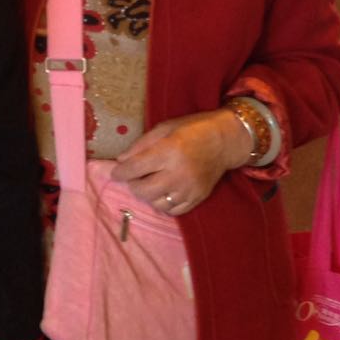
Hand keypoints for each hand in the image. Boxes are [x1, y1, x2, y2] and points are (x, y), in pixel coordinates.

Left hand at [111, 107, 247, 215]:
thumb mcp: (163, 128)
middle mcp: (178, 173)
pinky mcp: (198, 198)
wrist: (224, 141)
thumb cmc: (192, 130)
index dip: (120, 172)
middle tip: (133, 177)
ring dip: (148, 195)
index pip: (135, 168)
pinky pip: (173, 210)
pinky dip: (163, 204)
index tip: (115, 173)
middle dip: (133, 185)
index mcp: (168, 151)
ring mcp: (189, 189)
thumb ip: (141, 145)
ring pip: (157, 203)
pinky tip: (163, 192)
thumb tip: (121, 161)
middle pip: (144, 190)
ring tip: (149, 183)